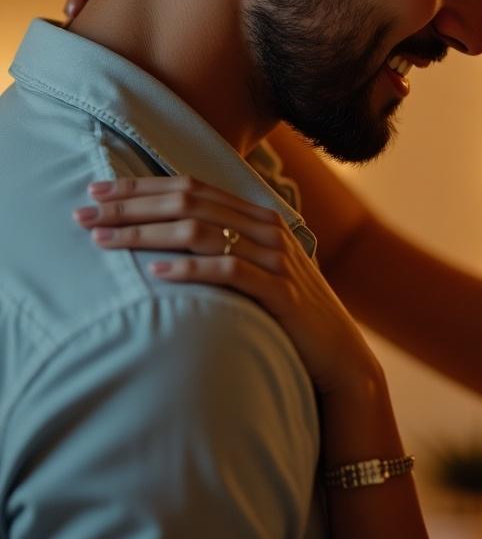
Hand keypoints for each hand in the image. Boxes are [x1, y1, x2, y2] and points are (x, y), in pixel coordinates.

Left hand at [73, 175, 381, 397]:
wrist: (338, 351)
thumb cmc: (288, 312)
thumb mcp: (259, 269)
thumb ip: (227, 246)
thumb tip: (169, 235)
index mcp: (260, 216)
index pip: (193, 187)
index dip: (144, 187)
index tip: (98, 192)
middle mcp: (268, 229)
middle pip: (190, 204)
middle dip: (133, 207)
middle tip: (85, 215)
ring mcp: (275, 258)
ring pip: (202, 232)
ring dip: (147, 233)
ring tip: (104, 241)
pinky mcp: (280, 291)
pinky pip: (228, 271)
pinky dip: (190, 268)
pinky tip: (156, 271)